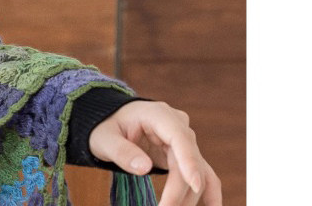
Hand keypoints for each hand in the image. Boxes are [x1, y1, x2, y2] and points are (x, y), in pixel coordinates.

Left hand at [87, 100, 221, 205]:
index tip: (194, 185)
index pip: (180, 138)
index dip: (189, 161)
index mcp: (158, 114)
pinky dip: (207, 192)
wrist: (110, 121)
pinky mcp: (184, 155)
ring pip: (197, 171)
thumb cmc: (105, 126)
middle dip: (179, 190)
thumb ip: (122, 151)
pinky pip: (202, 174)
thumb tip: (144, 169)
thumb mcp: (104, 138)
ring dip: (188, 196)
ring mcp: (184, 140)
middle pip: (187, 161)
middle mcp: (178, 125)